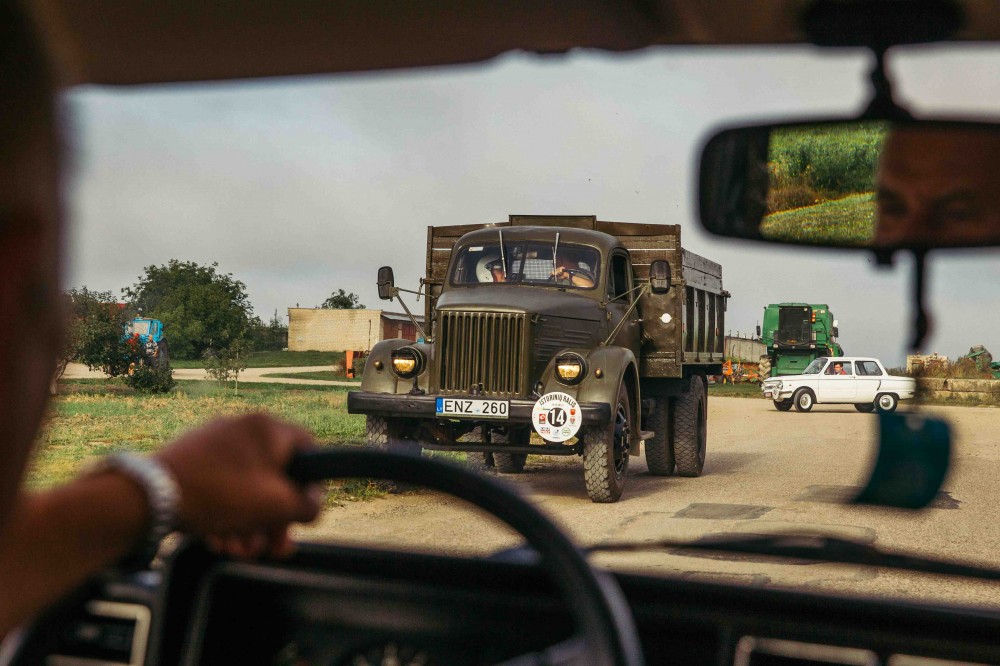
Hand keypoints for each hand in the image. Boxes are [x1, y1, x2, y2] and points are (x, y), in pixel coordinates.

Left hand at [154, 414, 322, 557]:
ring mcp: (214, 443)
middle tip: (274, 546)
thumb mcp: (276, 505)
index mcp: (268, 428)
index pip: (308, 449)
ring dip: (250, 524)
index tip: (303, 511)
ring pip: (247, 487)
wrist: (148, 497)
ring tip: (241, 550)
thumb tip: (314, 504)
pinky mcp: (192, 460)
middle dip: (275, 518)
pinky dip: (226, 514)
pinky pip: (222, 487)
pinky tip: (220, 540)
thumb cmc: (219, 495)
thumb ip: (306, 506)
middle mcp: (243, 428)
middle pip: (275, 476)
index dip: (312, 484)